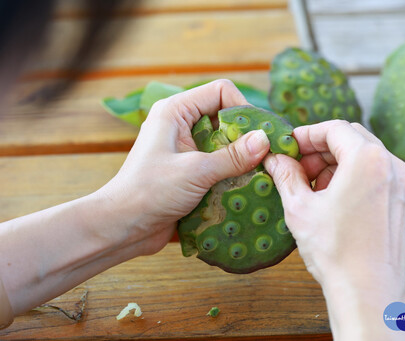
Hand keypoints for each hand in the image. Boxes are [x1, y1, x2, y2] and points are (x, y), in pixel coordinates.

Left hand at [98, 79, 269, 255]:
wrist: (123, 227)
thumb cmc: (150, 192)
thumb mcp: (196, 171)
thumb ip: (232, 156)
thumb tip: (266, 140)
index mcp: (176, 111)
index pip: (220, 92)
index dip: (242, 109)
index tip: (258, 135)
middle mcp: (181, 125)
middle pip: (225, 118)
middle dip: (245, 137)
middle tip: (264, 157)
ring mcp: (185, 149)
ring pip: (224, 144)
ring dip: (240, 159)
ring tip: (258, 174)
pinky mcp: (189, 171)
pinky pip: (218, 164)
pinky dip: (232, 174)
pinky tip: (245, 187)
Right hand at [264, 120, 404, 339]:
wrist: (369, 292)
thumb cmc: (336, 252)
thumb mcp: (300, 208)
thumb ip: (286, 176)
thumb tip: (275, 159)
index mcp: (368, 159)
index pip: (334, 129)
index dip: (306, 134)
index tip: (288, 147)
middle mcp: (391, 165)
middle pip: (351, 138)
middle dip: (320, 148)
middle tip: (296, 166)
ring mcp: (400, 183)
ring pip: (363, 155)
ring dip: (334, 162)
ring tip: (310, 185)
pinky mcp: (400, 199)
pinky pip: (373, 173)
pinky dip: (350, 175)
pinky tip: (329, 196)